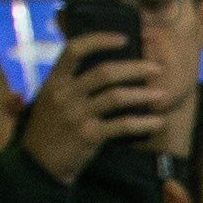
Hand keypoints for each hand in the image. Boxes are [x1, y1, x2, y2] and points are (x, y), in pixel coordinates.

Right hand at [20, 37, 167, 182]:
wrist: (39, 163)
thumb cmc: (50, 129)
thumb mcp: (50, 100)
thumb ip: (70, 84)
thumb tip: (103, 69)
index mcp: (54, 80)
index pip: (74, 49)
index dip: (100, 40)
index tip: (124, 38)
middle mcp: (64, 93)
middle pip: (105, 72)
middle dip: (135, 68)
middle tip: (157, 68)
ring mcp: (76, 114)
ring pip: (117, 97)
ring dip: (144, 95)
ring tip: (163, 95)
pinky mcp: (88, 135)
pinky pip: (122, 125)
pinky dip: (143, 123)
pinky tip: (158, 122)